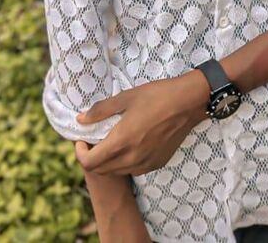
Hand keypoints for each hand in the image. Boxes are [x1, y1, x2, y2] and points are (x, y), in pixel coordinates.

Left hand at [74, 74, 206, 175]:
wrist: (188, 103)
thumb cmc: (156, 96)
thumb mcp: (125, 97)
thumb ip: (100, 110)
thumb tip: (80, 119)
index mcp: (121, 141)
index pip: (90, 163)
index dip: (80, 153)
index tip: (81, 140)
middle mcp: (132, 158)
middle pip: (101, 170)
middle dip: (92, 157)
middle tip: (94, 139)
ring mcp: (145, 164)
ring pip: (117, 171)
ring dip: (107, 161)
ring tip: (111, 141)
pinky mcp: (156, 164)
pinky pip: (133, 170)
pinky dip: (124, 162)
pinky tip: (130, 144)